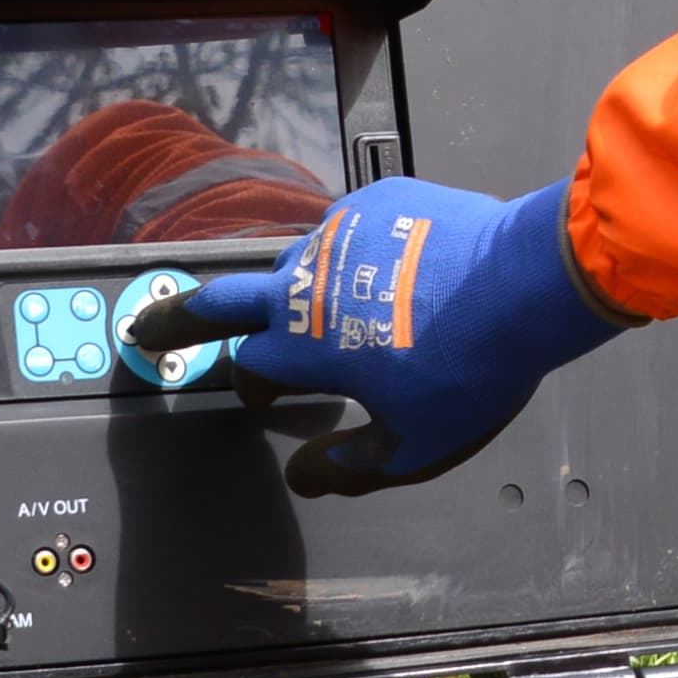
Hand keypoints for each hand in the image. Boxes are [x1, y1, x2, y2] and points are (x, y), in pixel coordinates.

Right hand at [136, 177, 628, 491]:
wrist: (527, 283)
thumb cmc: (472, 366)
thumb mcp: (414, 444)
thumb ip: (350, 468)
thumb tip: (305, 477)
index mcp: (303, 345)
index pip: (245, 367)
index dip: (249, 388)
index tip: (262, 398)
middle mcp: (306, 283)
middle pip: (223, 298)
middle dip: (179, 314)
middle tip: (150, 323)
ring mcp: (340, 233)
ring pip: (292, 262)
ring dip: (290, 286)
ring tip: (312, 303)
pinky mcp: (379, 200)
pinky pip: (347, 230)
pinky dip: (349, 254)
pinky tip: (382, 272)